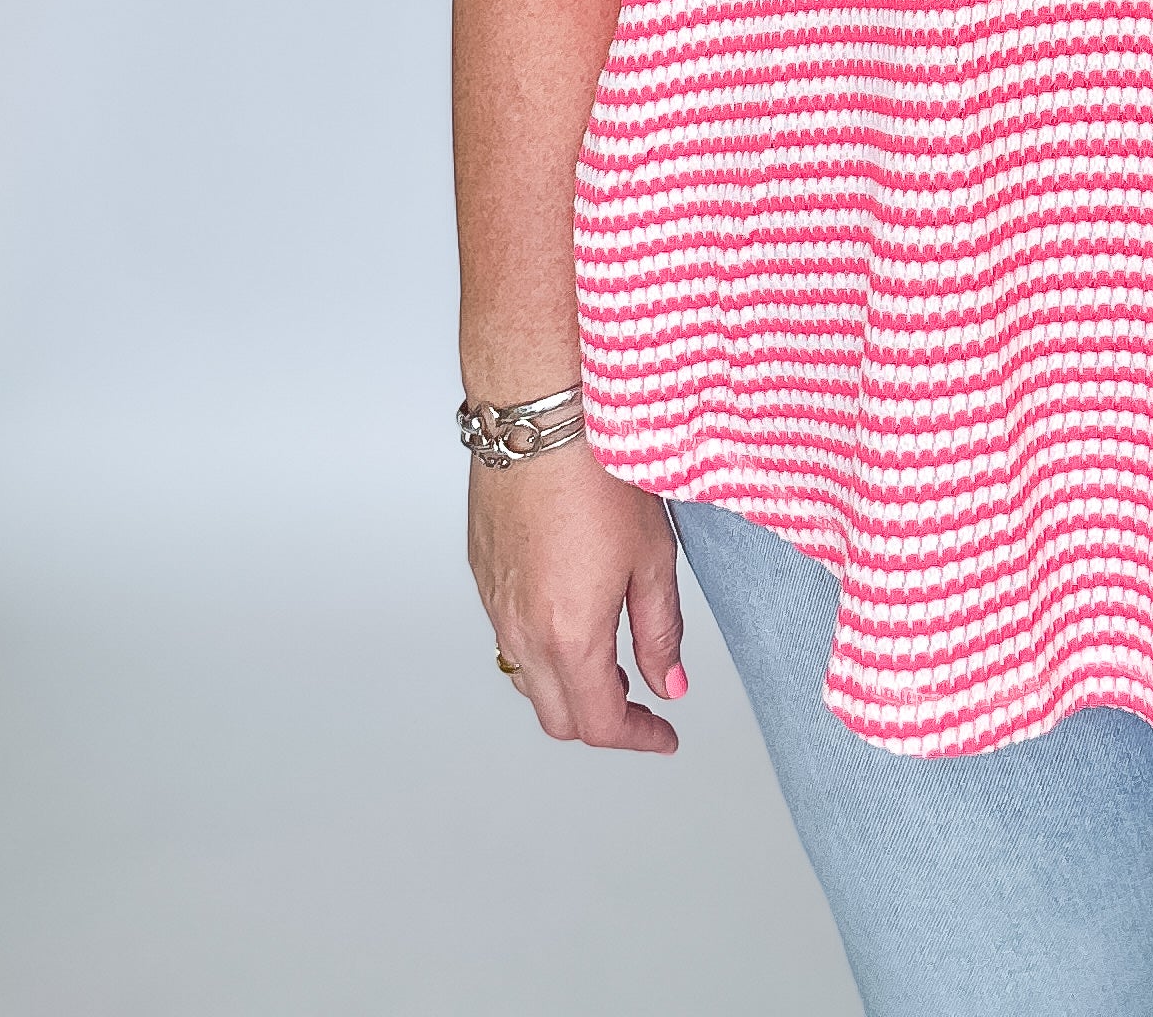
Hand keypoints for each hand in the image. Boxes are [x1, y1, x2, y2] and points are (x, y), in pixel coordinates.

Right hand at [468, 433, 687, 751]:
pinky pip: (507, 636)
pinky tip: (572, 616)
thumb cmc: (598, 471)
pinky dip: (541, 649)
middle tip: (642, 701)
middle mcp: (522, 630)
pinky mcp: (483, 575)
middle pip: (557, 715)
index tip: (664, 734)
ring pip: (527, 678)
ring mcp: (495, 604)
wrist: (539, 414)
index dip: (637, 738)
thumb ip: (660, 630)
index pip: (599, 723)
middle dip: (602, 720)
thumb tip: (670, 683)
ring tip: (610, 661)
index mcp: (569, 635)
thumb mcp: (652, 555)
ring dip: (568, 686)